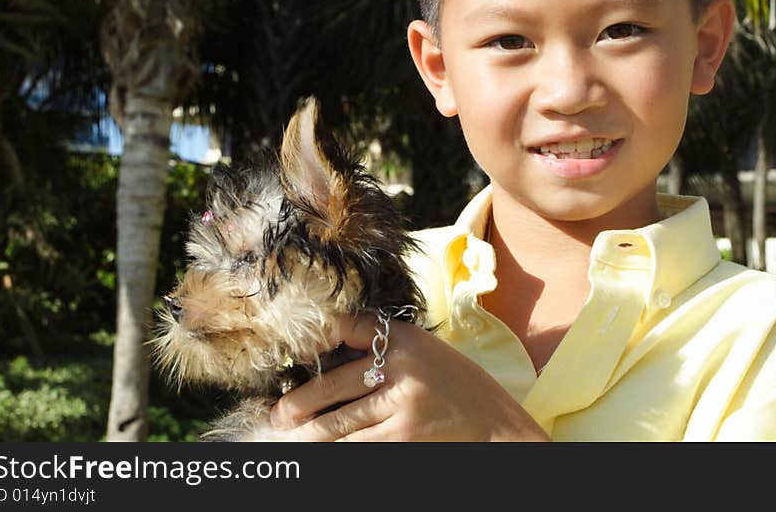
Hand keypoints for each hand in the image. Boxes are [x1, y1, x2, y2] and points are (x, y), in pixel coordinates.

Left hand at [269, 313, 549, 440]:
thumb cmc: (456, 386)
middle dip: (299, 402)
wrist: (495, 426)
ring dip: (308, 433)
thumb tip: (324, 361)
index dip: (318, 336)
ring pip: (337, 423)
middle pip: (334, 383)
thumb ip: (384, 350)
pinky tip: (318, 450)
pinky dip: (335, 449)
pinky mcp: (401, 440)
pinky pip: (355, 446)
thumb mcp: (425, 352)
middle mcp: (401, 368)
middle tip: (279, 414)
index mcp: (406, 339)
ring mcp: (400, 407)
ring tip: (288, 437)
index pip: (351, 325)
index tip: (299, 352)